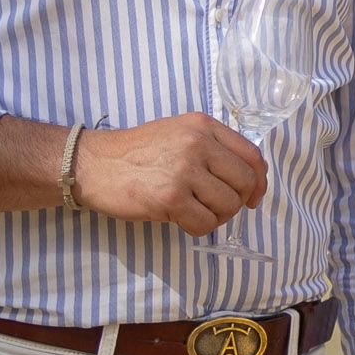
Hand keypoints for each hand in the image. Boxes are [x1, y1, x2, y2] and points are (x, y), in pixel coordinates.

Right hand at [71, 114, 266, 234]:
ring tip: (196, 211)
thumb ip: (212, 147)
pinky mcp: (170, 198)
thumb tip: (248, 177)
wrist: (95, 164)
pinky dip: (199, 228)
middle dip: (238, 202)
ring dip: (217, 216)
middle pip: (245, 182)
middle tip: (219, 208)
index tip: (253, 196)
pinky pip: (205, 223)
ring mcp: (185, 171)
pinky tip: (183, 219)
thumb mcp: (179, 132)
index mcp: (204, 126)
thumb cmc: (137, 151)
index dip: (259, 181)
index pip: (252, 155)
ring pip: (228, 205)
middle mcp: (198, 144)